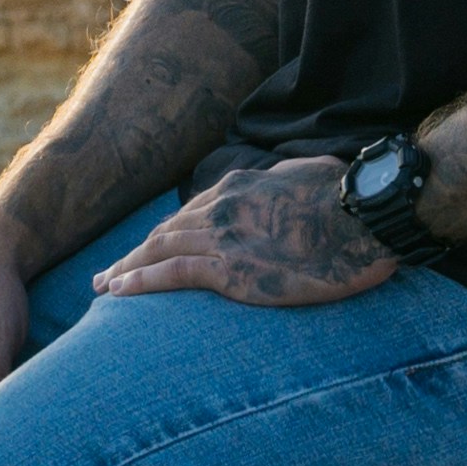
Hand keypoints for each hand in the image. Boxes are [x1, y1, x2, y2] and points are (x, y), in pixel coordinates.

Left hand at [89, 157, 395, 308]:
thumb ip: (284, 181)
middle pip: (164, 233)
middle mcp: (220, 207)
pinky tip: (118, 292)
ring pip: (157, 251)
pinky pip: (170, 274)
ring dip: (126, 269)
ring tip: (104, 286)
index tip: (148, 247)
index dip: (164, 234)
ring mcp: (222, 237)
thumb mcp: (308, 173)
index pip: (189, 214)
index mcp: (239, 186)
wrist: (362, 217)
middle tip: (108, 272)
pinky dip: (139, 281)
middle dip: (134, 252)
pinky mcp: (229, 270)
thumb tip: (284, 184)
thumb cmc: (346, 195)